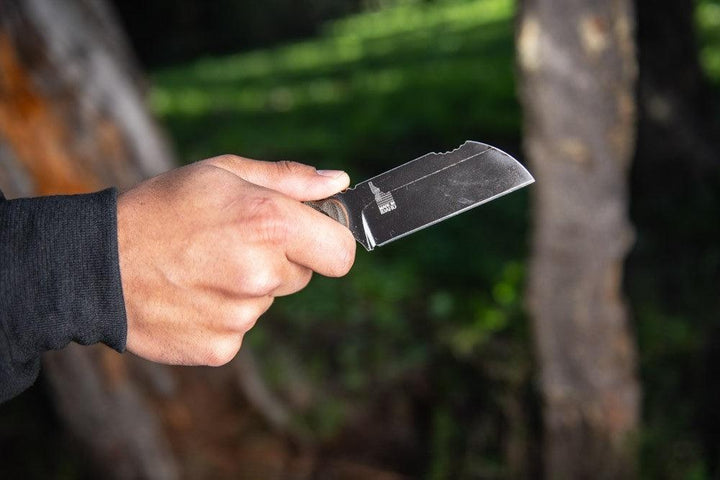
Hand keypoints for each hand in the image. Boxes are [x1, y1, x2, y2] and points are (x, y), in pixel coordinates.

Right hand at [116, 156, 355, 365]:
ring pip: (267, 301)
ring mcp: (240, 317)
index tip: (309, 236)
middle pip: (302, 276)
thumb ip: (290, 179)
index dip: (327, 242)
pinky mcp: (219, 348)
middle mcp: (261, 273)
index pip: (341, 253)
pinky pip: (240, 330)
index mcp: (270, 223)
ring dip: (247, 287)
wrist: (96, 262)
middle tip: (232, 243)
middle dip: (279, 259)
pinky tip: (191, 295)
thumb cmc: (162, 207)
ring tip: (202, 267)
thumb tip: (339, 183)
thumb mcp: (223, 173)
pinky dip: (222, 315)